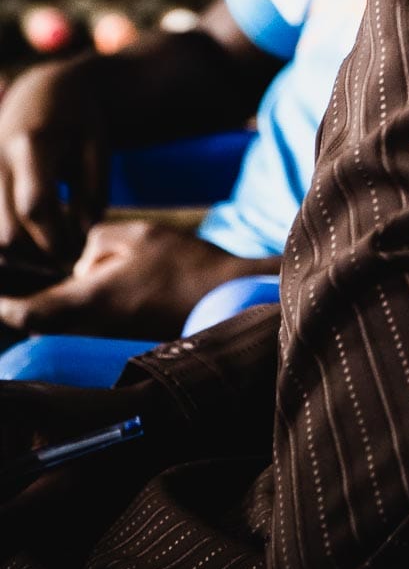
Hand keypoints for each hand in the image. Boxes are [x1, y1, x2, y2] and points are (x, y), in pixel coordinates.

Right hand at [0, 59, 109, 263]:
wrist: (42, 89)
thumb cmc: (78, 118)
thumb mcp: (97, 145)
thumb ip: (92, 192)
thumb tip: (82, 238)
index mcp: (31, 143)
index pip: (35, 206)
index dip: (57, 240)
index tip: (80, 255)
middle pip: (7, 232)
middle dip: (40, 258)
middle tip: (69, 263)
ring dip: (22, 259)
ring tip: (53, 256)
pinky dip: (8, 249)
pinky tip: (34, 247)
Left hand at [0, 219, 278, 340]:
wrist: (226, 298)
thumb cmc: (184, 265)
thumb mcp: (139, 234)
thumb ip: (97, 242)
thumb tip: (79, 262)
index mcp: (90, 298)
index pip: (29, 312)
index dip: (4, 305)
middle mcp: (93, 324)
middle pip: (40, 322)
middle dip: (22, 304)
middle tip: (9, 285)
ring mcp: (108, 333)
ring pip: (63, 321)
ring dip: (49, 304)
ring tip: (37, 281)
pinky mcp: (124, 333)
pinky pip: (85, 321)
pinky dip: (73, 306)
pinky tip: (81, 284)